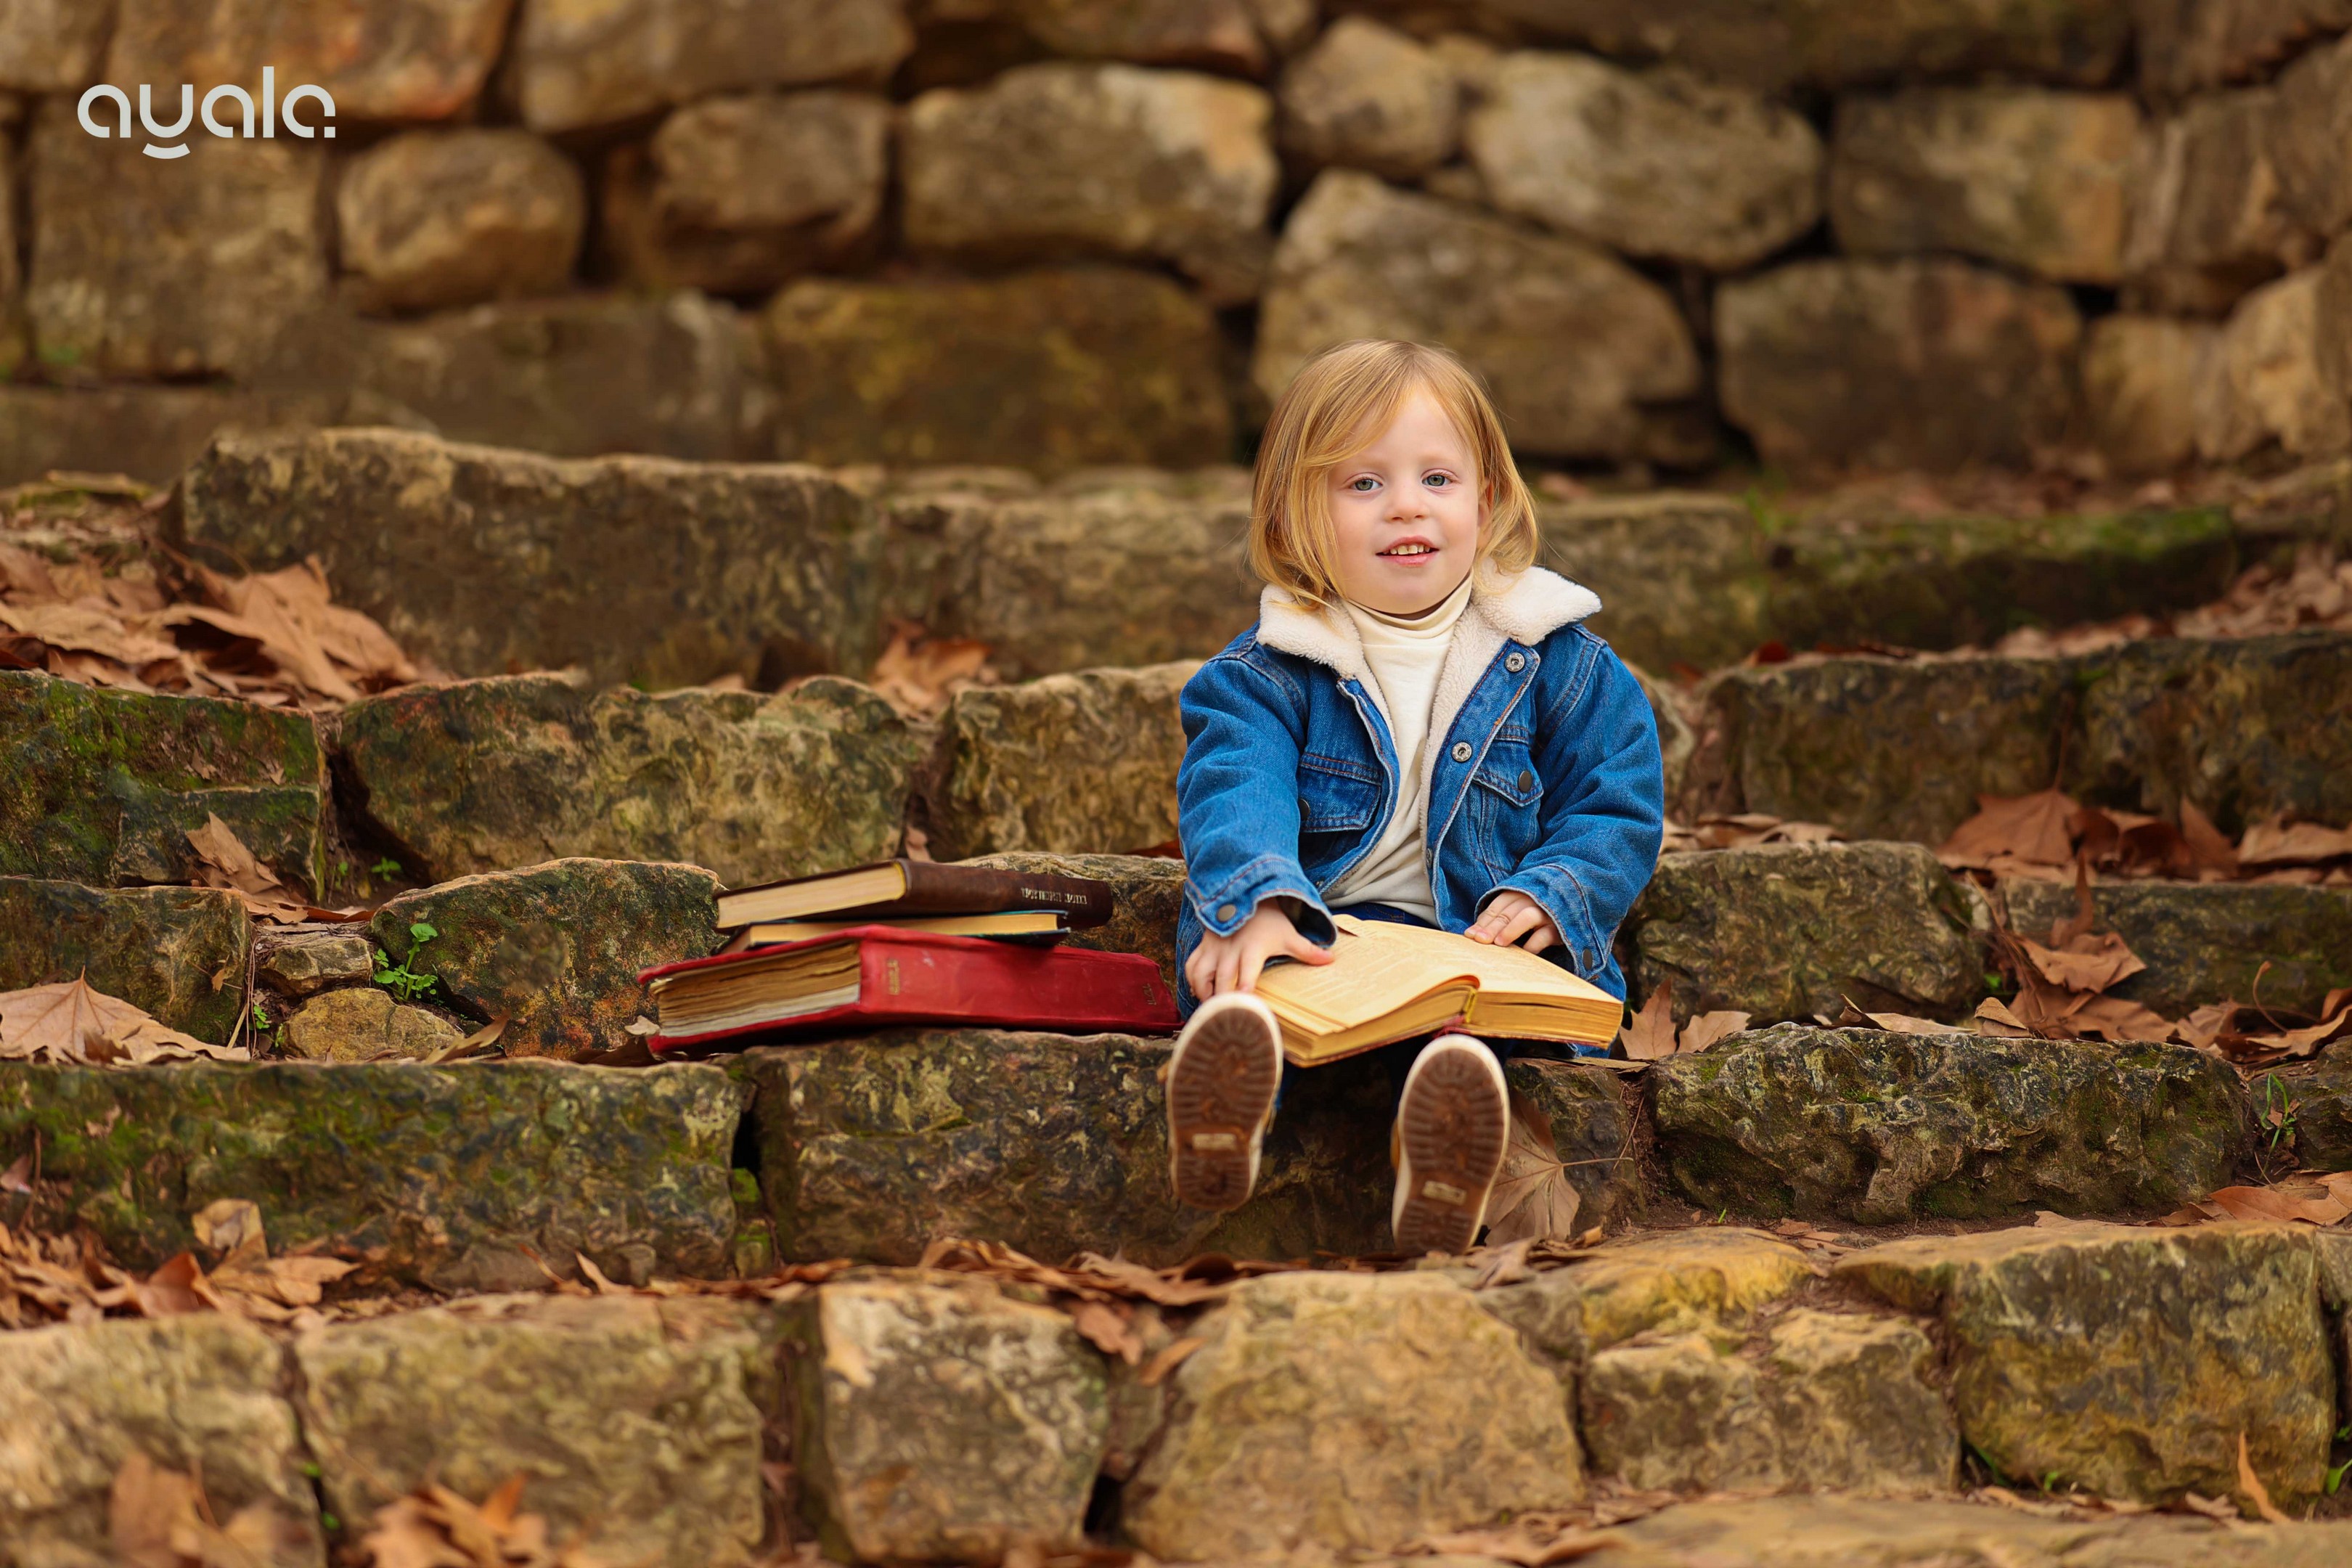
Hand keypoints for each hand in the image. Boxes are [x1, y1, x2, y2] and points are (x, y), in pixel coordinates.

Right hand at [1187, 901, 1332, 1000]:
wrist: (1246, 894)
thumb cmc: (1269, 919)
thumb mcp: (1289, 934)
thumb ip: (1307, 950)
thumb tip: (1331, 960)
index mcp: (1252, 948)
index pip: (1246, 971)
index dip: (1243, 988)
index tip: (1243, 1003)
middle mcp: (1230, 950)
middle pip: (1222, 978)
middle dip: (1221, 998)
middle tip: (1223, 1018)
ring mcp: (1214, 948)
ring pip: (1201, 973)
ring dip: (1204, 992)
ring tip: (1211, 1009)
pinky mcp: (1204, 946)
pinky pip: (1191, 965)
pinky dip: (1192, 981)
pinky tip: (1199, 993)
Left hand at [1465, 891, 1558, 952]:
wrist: (1572, 901)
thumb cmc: (1537, 911)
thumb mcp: (1518, 909)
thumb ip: (1499, 918)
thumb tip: (1473, 934)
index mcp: (1518, 894)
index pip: (1497, 906)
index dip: (1483, 921)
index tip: (1470, 935)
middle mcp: (1532, 899)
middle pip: (1507, 912)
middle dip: (1491, 927)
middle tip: (1479, 940)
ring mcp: (1547, 911)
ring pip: (1526, 917)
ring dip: (1511, 930)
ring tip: (1499, 943)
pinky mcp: (1560, 926)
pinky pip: (1545, 934)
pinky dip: (1533, 944)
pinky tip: (1523, 952)